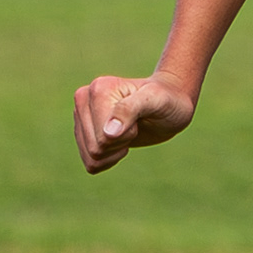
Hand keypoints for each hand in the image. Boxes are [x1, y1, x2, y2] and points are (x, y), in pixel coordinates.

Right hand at [74, 69, 195, 175]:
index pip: (103, 137)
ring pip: (91, 157)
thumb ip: (130, 110)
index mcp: (97, 90)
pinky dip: (109, 159)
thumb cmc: (167, 99)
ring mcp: (81, 117)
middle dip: (120, 143)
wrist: (170, 102)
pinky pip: (90, 162)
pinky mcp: (84, 132)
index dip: (126, 134)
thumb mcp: (156, 100)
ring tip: (128, 130)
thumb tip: (107, 133)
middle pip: (94, 149)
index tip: (138, 118)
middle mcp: (83, 100)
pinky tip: (121, 141)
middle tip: (135, 124)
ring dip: (115, 151)